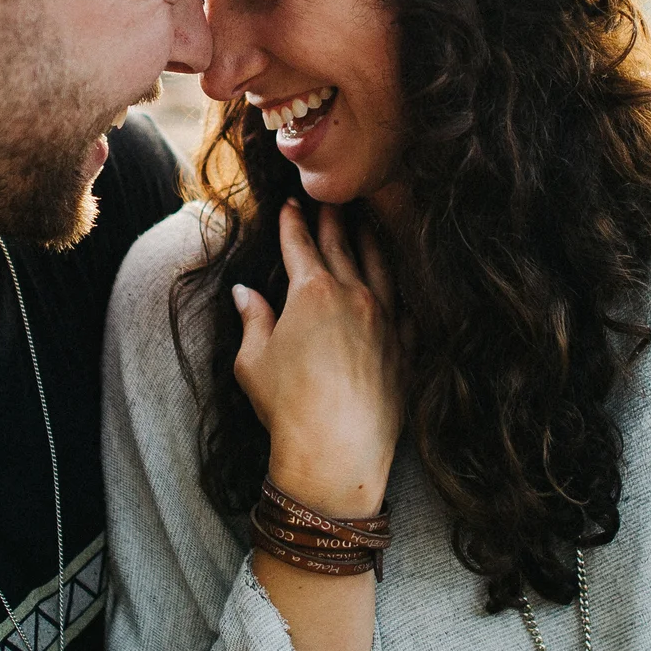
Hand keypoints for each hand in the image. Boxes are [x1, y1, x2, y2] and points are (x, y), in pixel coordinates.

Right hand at [230, 203, 401, 518]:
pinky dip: (401, 287)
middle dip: (334, 219)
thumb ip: (253, 320)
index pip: (300, 244)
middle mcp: (353, 295)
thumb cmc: (287, 407)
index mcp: (311, 292)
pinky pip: (407, 305)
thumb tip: (244, 293)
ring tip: (369, 224)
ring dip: (371, 241)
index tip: (292, 204)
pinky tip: (400, 282)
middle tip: (332, 199)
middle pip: (342, 245)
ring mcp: (385, 319)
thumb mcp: (253, 361)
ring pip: (381, 267)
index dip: (294, 221)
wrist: (337, 451)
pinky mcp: (406, 346)